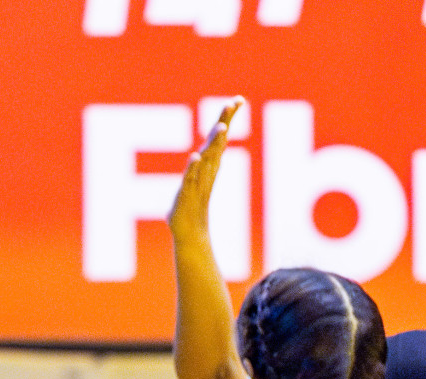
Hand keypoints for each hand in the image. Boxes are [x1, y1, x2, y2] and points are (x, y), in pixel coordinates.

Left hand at [168, 97, 242, 240]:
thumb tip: (205, 151)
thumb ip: (202, 163)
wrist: (189, 231)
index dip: (227, 118)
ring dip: (214, 143)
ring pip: (208, 158)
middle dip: (225, 121)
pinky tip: (195, 157)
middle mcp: (208, 169)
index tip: (237, 99)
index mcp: (210, 163)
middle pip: (218, 142)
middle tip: (234, 103)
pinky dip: (193, 168)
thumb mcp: (197, 177)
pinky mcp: (187, 193)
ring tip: (221, 128)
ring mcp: (199, 181)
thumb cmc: (191, 204)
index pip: (220, 137)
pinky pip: (191, 178)